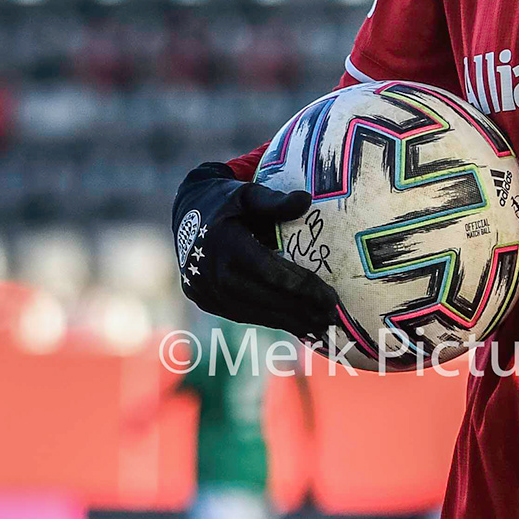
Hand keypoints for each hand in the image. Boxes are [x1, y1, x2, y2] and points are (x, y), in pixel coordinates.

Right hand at [172, 162, 337, 339]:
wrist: (186, 214)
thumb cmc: (227, 201)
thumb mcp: (249, 193)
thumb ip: (276, 201)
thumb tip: (307, 200)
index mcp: (224, 243)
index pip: (270, 272)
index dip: (302, 287)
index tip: (331, 298)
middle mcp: (211, 271)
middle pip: (265, 297)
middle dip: (302, 310)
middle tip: (333, 318)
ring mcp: (205, 289)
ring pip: (254, 312)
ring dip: (289, 321)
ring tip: (320, 325)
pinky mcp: (205, 300)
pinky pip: (243, 314)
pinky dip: (271, 319)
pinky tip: (296, 324)